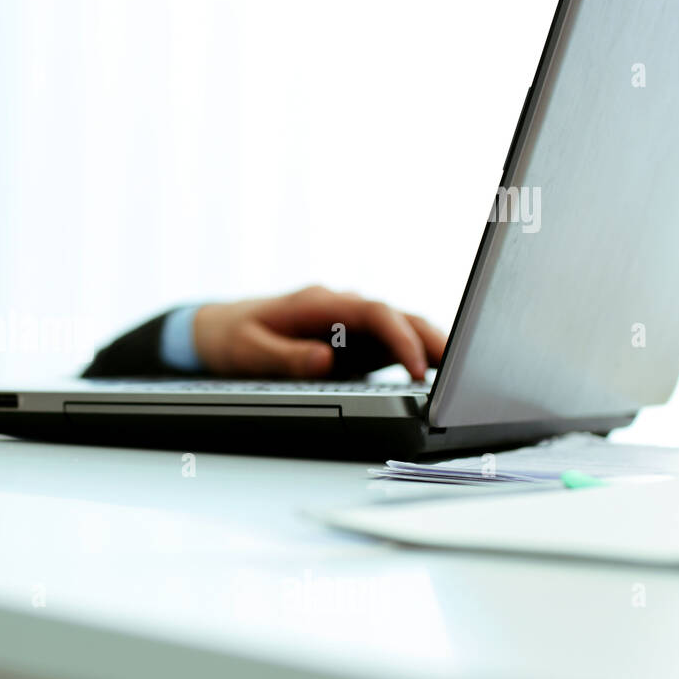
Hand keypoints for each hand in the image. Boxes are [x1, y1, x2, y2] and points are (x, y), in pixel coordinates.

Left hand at [192, 285, 446, 380]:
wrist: (216, 329)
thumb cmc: (232, 337)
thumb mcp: (249, 351)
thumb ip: (286, 357)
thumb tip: (325, 360)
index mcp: (318, 303)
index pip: (373, 313)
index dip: (399, 339)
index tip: (417, 368)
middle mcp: (339, 307)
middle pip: (396, 315)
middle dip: (431, 338)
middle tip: (462, 368)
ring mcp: (346, 322)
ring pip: (399, 327)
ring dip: (429, 345)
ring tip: (461, 373)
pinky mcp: (349, 339)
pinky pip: (388, 343)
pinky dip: (413, 355)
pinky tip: (436, 375)